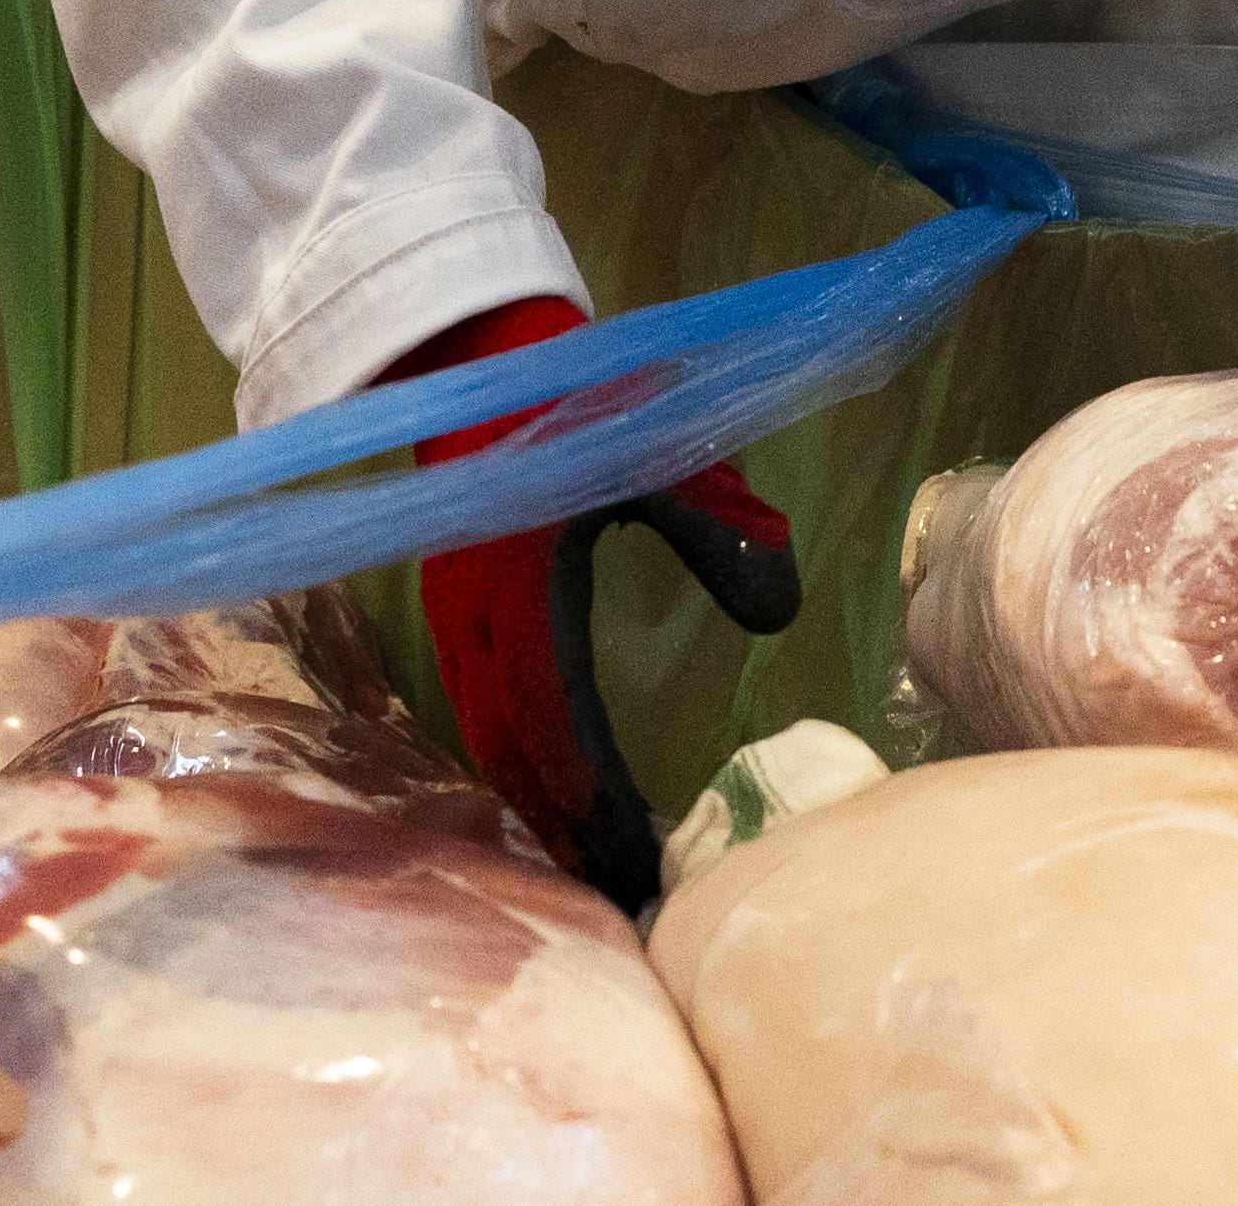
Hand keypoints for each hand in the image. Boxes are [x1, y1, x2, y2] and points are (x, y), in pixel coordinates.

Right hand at [389, 295, 801, 905]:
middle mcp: (476, 613)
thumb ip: (722, 529)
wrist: (478, 345)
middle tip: (621, 892)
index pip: (554, 717)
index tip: (631, 854)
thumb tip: (786, 610)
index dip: (590, 794)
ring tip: (588, 862)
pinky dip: (509, 759)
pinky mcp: (451, 605)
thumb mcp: (661, 451)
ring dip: (532, 801)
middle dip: (562, 825)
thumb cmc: (575, 395)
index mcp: (522, 582)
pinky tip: (545, 790)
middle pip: (512, 750)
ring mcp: (453, 611)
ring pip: (485, 734)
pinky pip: (473, 705)